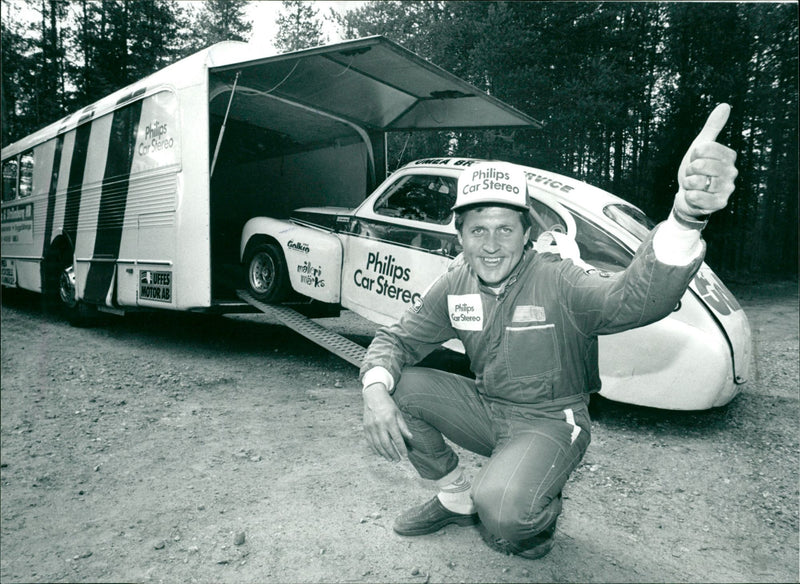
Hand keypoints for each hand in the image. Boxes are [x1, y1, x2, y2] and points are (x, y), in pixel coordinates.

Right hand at [362, 383, 412, 461]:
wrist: (373, 396)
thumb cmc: (388, 404)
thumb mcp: (398, 413)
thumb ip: (403, 426)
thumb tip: (410, 438)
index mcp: (389, 420)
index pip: (397, 438)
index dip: (401, 448)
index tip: (405, 456)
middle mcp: (379, 425)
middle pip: (387, 444)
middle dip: (393, 454)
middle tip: (397, 460)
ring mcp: (371, 427)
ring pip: (378, 445)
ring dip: (384, 454)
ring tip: (390, 459)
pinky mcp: (365, 428)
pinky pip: (370, 442)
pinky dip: (375, 449)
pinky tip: (381, 454)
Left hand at [674, 103, 738, 220]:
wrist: (688, 196)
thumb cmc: (696, 170)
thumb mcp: (700, 147)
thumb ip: (712, 127)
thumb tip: (725, 105)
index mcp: (729, 156)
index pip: (703, 148)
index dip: (693, 155)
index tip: (695, 160)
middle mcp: (732, 172)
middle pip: (700, 165)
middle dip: (689, 170)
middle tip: (693, 174)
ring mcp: (727, 189)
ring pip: (697, 181)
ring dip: (689, 184)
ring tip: (695, 185)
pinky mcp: (720, 204)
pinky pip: (698, 197)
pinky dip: (690, 196)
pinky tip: (693, 196)